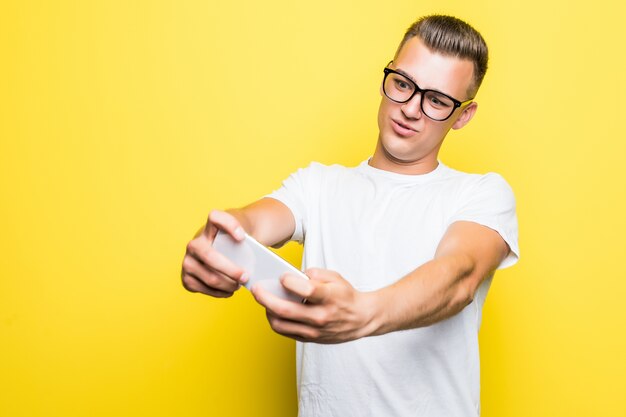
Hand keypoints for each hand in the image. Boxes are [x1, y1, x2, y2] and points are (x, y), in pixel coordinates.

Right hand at [181, 210, 249, 297]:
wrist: (219, 251)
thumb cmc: (234, 244)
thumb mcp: (242, 238)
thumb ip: (250, 244)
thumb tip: (261, 263)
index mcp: (210, 227)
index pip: (216, 217)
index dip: (229, 225)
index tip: (242, 237)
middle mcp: (195, 243)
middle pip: (210, 256)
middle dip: (231, 270)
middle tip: (246, 277)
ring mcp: (188, 260)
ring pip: (210, 277)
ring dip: (228, 284)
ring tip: (239, 285)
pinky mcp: (186, 277)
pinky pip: (204, 289)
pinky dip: (220, 293)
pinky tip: (229, 290)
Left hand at [250, 268, 377, 343]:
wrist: (362, 318)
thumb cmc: (346, 296)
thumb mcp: (336, 277)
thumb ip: (316, 273)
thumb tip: (295, 275)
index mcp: (329, 298)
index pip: (306, 290)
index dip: (289, 281)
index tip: (281, 276)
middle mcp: (321, 316)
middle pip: (285, 310)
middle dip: (265, 298)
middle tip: (256, 289)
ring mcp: (315, 330)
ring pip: (281, 324)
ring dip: (267, 311)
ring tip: (263, 300)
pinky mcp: (310, 338)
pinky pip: (286, 332)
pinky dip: (275, 321)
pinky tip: (273, 311)